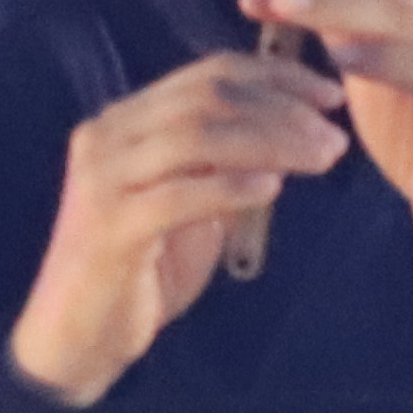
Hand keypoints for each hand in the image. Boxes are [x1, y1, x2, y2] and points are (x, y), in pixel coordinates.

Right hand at [4, 48, 350, 405]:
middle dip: (281, 108)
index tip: (330, 95)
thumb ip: (222, 164)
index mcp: (127, 121)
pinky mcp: (109, 228)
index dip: (275, 76)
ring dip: (268, 142)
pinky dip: (230, 187)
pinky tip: (273, 189)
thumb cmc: (142, 272)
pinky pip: (178, 196)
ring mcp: (104, 180)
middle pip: (206, 97)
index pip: (208, 73)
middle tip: (333, 133)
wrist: (78, 338)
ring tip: (320, 158)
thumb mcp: (189, 204)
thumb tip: (292, 132)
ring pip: (194, 137)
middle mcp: (109, 137)